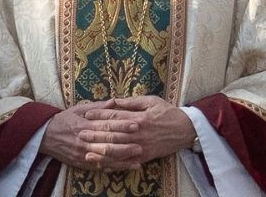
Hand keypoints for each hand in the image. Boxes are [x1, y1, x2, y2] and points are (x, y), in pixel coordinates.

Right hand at [39, 100, 141, 170]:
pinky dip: (114, 167)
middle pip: (107, 142)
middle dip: (126, 143)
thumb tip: (115, 101)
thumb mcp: (78, 109)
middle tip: (141, 142)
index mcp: (84, 124)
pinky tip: (126, 167)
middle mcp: (84, 140)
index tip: (136, 124)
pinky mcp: (82, 163)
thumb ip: (97, 107)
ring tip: (138, 157)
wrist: (44, 136)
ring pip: (105, 157)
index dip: (122, 125)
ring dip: (123, 158)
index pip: (106, 125)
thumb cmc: (64, 120)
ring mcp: (83, 153)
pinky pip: (100, 166)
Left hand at [78, 96, 196, 169]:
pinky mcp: (145, 157)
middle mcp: (138, 134)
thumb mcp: (151, 101)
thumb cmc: (168, 112)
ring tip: (87, 152)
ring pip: (117, 151)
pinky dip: (115, 164)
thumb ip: (132, 101)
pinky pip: (127, 162)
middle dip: (95, 134)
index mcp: (139, 118)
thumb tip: (114, 100)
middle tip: (80, 134)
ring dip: (101, 152)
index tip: (87, 115)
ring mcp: (141, 147)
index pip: (115, 117)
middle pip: (112, 135)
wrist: (186, 130)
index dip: (99, 115)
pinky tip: (103, 165)